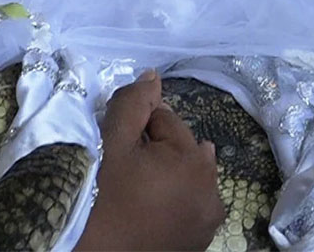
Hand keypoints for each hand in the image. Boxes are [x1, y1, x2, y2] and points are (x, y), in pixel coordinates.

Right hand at [76, 70, 223, 250]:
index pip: (164, 119)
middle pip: (179, 147)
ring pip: (185, 176)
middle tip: (122, 173)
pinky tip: (146, 210)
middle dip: (153, 151)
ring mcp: (208, 221)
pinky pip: (187, 204)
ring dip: (165, 175)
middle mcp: (213, 191)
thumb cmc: (100, 199)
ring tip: (134, 192)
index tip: (115, 150)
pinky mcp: (198, 241)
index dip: (134, 129)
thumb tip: (153, 77)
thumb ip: (133, 104)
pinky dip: (172, 200)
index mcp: (195, 161)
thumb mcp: (111, 144)